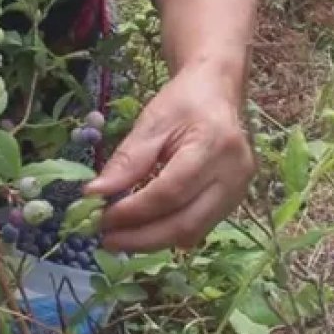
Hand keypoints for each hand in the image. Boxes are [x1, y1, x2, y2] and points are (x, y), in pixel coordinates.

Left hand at [84, 66, 255, 251]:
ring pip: (194, 232)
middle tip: (107, 239)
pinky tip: (145, 229)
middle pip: (186, 223)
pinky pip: (199, 228)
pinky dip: (168, 233)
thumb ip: (126, 161)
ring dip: (154, 241)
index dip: (134, 211)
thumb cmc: (184, 103)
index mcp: (213, 146)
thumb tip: (94, 195)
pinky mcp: (235, 201)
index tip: (102, 218)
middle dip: (142, 238)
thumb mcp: (151, 123)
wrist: (217, 93)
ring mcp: (239, 191)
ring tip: (121, 237)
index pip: (170, 192)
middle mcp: (233, 174)